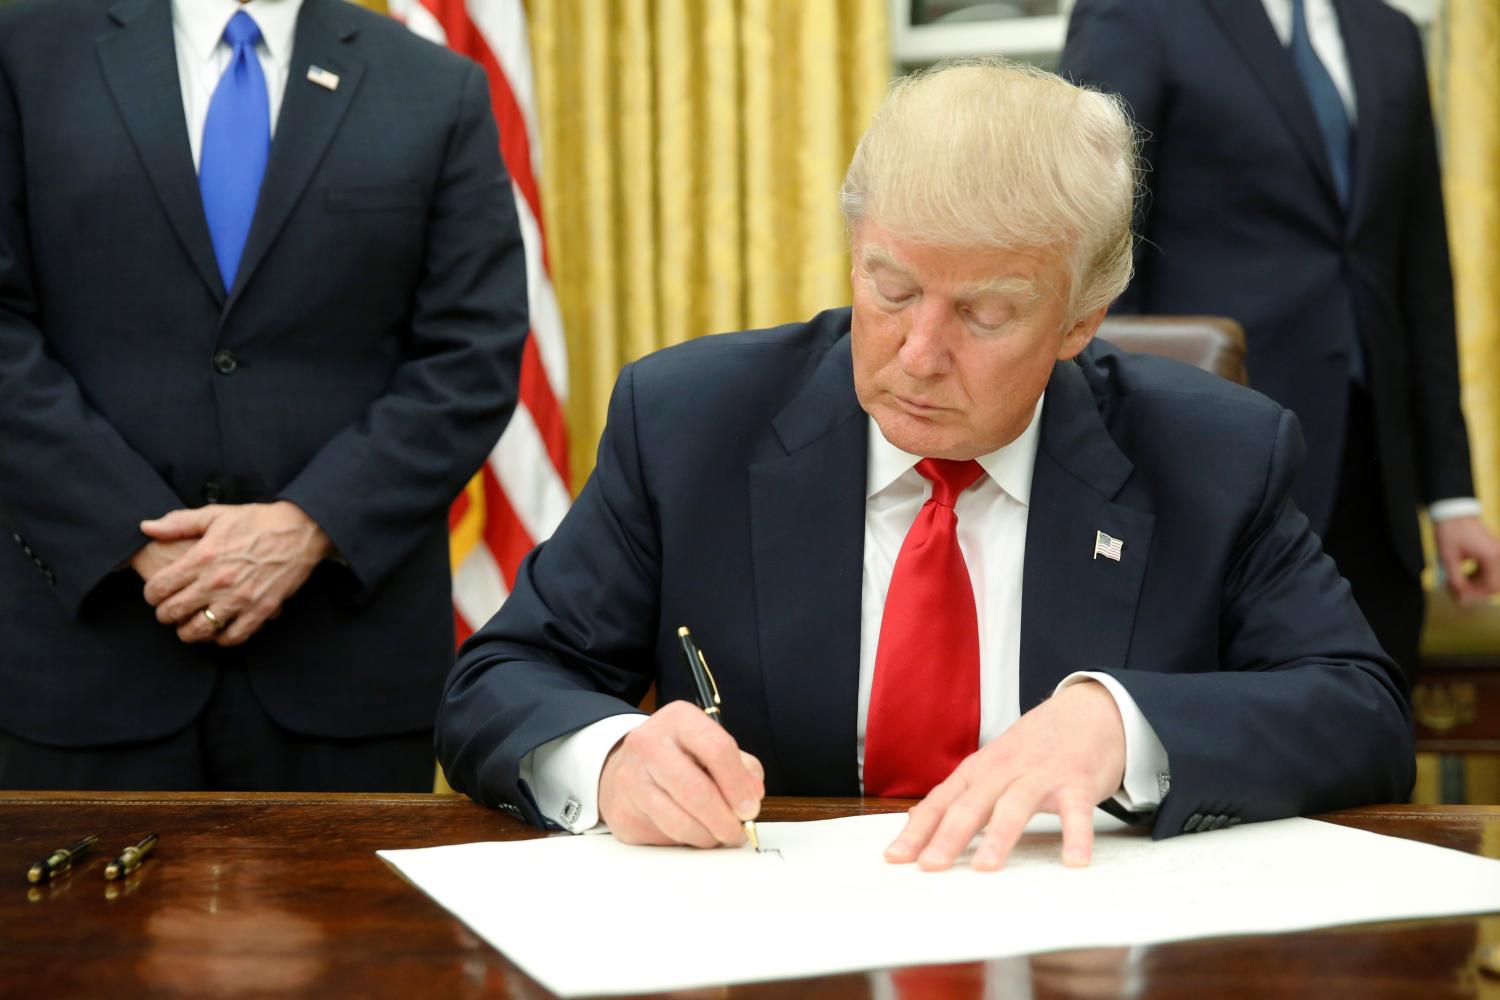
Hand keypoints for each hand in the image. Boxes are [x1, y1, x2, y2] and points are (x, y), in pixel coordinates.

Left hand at [141, 501, 330, 646]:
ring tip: (190, 625)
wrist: (301, 529)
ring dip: (189, 632)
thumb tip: (146, 527)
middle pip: (173, 613)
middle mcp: (217, 581)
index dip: (151, 595)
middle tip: (170, 611)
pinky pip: (233, 637)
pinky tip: (219, 629)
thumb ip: (178, 523)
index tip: (157, 594)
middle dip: (165, 615)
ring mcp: (240, 598)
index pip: (158, 588)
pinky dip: (221, 638)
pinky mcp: (261, 610)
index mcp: (202, 557)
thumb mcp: (216, 515)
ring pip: (199, 631)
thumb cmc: (258, 520)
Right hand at [598, 700, 764, 847]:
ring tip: (718, 835)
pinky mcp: (622, 809)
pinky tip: (693, 832)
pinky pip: (662, 835)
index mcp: (679, 719)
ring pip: (678, 820)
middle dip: (724, 819)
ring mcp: (631, 777)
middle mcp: (649, 743)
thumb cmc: (680, 756)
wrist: (628, 764)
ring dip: (707, 836)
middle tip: (737, 832)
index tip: (750, 808)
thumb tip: (752, 796)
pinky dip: (686, 841)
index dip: (739, 785)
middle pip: (696, 790)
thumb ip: (742, 767)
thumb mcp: (712, 746)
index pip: (717, 750)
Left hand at [884, 680, 1124, 871]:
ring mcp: (1041, 774)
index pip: (940, 802)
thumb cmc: (1034, 746)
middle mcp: (1004, 771)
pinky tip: (1073, 862)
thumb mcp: (990, 766)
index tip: (895, 858)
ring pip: (1015, 805)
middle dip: (948, 836)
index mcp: (979, 771)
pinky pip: (1076, 812)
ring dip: (999, 836)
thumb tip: (915, 820)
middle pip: (971, 805)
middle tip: (931, 866)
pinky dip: (1076, 836)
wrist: (1087, 711)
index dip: (917, 830)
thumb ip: (958, 796)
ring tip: (985, 868)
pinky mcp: (1077, 780)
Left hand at [1433, 516, 1499, 604]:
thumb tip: (1463, 601)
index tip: (1456, 593)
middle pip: (1494, 586)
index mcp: (1492, 557)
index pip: (1490, 587)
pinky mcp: (1494, 552)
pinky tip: (1464, 574)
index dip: (1473, 594)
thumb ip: (1456, 581)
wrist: (1453, 512)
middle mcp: (1499, 555)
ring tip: (1457, 581)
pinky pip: (1491, 571)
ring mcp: (1498, 553)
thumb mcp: (1449, 559)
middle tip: (1457, 589)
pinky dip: (1479, 576)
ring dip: (1476, 584)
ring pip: (1493, 580)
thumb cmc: (1450, 532)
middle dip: (1476, 591)